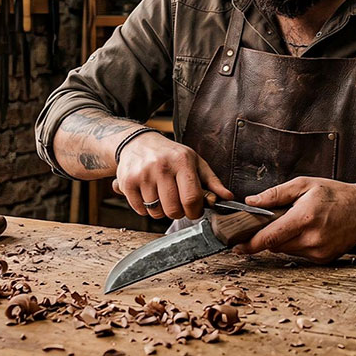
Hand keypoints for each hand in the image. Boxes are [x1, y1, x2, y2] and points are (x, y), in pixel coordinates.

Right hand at [112, 131, 232, 220]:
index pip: (192, 199)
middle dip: (178, 212)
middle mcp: (161, 166)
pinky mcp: (127, 182)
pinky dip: (145, 208)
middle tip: (176, 202)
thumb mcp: (195, 162)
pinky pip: (140, 210)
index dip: (195, 211)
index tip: (194, 210)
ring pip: (156, 212)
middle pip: (173, 209)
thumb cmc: (170, 154)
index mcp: (182, 161)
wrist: (137, 142)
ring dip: (160, 210)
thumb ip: (212, 182)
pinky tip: (148, 194)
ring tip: (161, 195)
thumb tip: (228, 197)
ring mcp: (143, 174)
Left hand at [232, 177, 355, 262]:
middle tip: (272, 221)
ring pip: (286, 250)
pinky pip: (299, 254)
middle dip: (268, 236)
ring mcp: (318, 252)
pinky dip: (296, 244)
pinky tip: (307, 231)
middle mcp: (311, 239)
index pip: (270, 238)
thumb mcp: (304, 185)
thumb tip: (251, 202)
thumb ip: (275, 195)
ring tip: (296, 222)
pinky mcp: (323, 259)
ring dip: (283, 240)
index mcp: (304, 218)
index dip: (251, 244)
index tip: (237, 246)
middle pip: (275, 245)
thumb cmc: (334, 195)